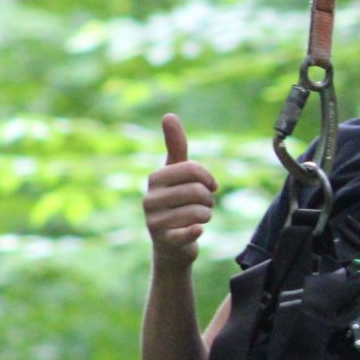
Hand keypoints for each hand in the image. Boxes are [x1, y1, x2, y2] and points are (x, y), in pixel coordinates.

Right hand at [143, 114, 218, 269]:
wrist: (171, 244)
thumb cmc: (176, 202)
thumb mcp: (176, 173)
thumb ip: (175, 145)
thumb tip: (168, 115)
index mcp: (154, 178)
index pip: (192, 169)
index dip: (208, 178)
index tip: (210, 185)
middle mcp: (149, 199)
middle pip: (197, 191)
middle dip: (208, 199)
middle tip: (204, 205)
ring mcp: (154, 222)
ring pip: (199, 211)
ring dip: (207, 215)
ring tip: (199, 217)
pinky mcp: (164, 242)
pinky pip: (188, 232)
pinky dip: (196, 230)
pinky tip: (197, 230)